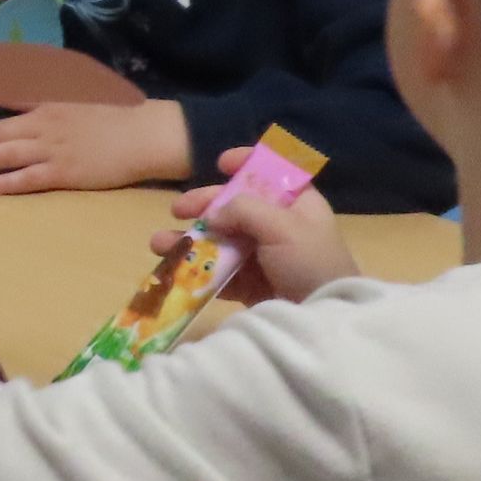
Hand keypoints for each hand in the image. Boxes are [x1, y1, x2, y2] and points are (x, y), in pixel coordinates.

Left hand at [0, 99, 193, 195]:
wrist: (146, 133)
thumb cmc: (113, 114)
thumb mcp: (75, 94)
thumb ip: (43, 95)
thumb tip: (15, 97)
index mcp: (45, 100)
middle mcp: (43, 122)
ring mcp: (53, 148)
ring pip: (5, 154)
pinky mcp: (65, 173)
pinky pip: (29, 178)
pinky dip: (5, 182)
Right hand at [155, 150, 359, 304]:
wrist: (322, 317)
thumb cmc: (310, 262)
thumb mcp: (283, 226)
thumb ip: (244, 210)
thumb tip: (211, 216)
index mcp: (297, 204)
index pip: (272, 173)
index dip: (248, 163)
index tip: (220, 163)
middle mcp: (279, 226)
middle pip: (236, 206)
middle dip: (204, 205)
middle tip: (177, 209)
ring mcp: (263, 256)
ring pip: (221, 240)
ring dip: (190, 239)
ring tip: (158, 243)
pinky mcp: (250, 284)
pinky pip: (218, 272)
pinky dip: (196, 270)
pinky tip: (173, 269)